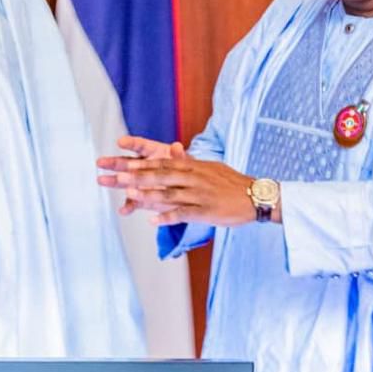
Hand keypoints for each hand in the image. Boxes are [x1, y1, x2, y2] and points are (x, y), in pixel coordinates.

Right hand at [96, 136, 187, 214]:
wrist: (189, 189)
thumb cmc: (185, 171)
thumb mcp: (185, 162)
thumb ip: (179, 156)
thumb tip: (177, 146)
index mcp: (153, 152)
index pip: (140, 146)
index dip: (131, 144)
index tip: (121, 142)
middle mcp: (143, 166)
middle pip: (127, 162)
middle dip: (114, 162)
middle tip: (101, 162)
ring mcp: (141, 182)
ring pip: (125, 181)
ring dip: (114, 181)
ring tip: (102, 180)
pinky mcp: (143, 198)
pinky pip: (134, 201)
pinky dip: (129, 206)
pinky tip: (123, 210)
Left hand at [98, 151, 260, 226]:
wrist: (254, 195)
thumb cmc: (230, 181)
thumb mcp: (209, 166)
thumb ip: (189, 161)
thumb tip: (174, 150)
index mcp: (193, 167)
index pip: (162, 163)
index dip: (141, 164)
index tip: (123, 164)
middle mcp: (193, 178)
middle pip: (161, 176)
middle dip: (138, 176)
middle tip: (117, 176)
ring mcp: (199, 195)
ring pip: (169, 194)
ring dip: (148, 195)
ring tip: (129, 196)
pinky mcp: (206, 212)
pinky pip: (184, 214)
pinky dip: (168, 218)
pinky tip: (153, 222)